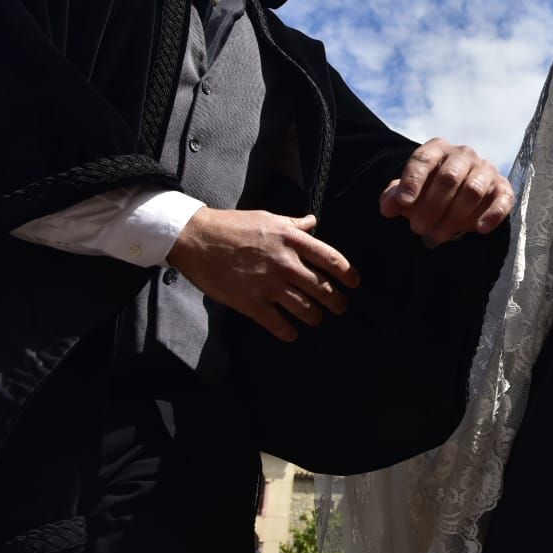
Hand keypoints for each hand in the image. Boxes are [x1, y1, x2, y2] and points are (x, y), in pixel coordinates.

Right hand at [167, 208, 359, 340]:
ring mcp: (269, 285)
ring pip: (305, 309)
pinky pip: (278, 324)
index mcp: (292, 240)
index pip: (331, 259)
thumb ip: (294, 224)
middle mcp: (286, 263)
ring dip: (314, 317)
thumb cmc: (233, 225)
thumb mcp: (268, 218)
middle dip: (336, 302)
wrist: (197, 238)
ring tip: (316, 319)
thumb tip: (313, 222)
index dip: (347, 273)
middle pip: (323, 289)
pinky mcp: (251, 303)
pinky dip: (288, 332)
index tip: (354, 283)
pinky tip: (292, 333)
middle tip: (339, 307)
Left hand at [379, 138, 513, 244]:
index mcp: (438, 149)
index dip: (412, 181)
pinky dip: (492, 214)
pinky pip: (502, 199)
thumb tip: (388, 208)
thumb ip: (395, 197)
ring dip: (454, 216)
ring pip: (472, 190)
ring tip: (437, 236)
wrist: (460, 195)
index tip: (403, 204)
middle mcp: (463, 155)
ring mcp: (485, 170)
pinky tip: (479, 229)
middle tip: (417, 228)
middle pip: (448, 177)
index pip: (424, 159)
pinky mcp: (503, 188)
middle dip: (431, 206)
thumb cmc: (429, 192)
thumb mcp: (409, 193)